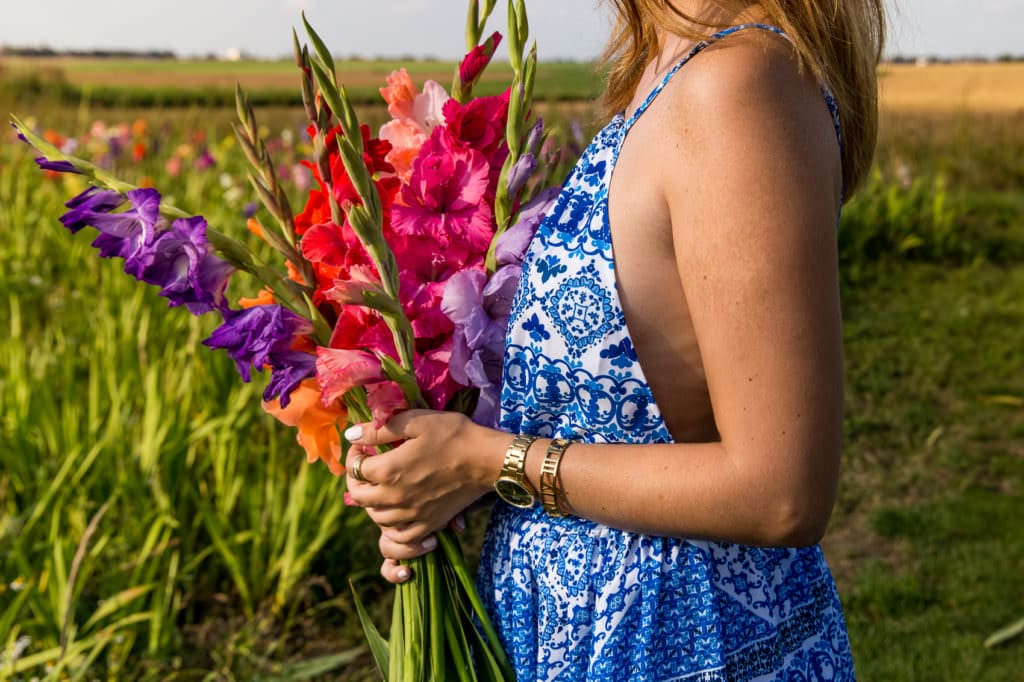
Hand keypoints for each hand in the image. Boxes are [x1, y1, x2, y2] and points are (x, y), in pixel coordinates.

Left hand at [344, 410, 506, 582]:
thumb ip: (380, 430)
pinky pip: (400, 536)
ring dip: (373, 502)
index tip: (361, 445)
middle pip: (359, 497)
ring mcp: (411, 514)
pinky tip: (398, 513)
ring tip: (381, 487)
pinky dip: (393, 528)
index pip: (354, 468)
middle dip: (356, 480)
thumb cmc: (454, 435)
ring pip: (376, 518)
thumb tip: (351, 435)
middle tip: (366, 467)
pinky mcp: (429, 524)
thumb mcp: (416, 421)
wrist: (488, 460)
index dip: (354, 454)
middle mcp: (395, 497)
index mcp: (388, 470)